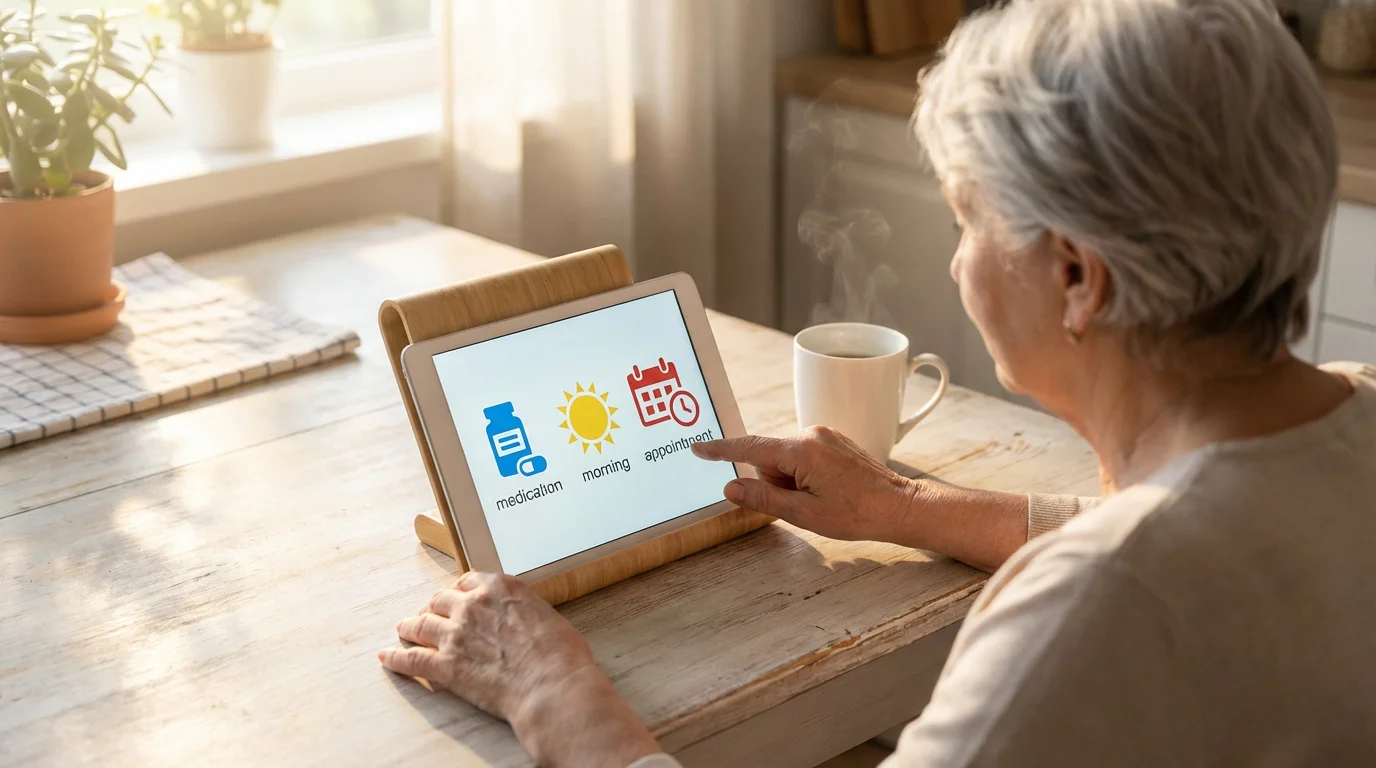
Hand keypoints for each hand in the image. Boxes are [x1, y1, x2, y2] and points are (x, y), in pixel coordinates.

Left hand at [380, 572, 660, 767]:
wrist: (551, 686)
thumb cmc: (561, 655)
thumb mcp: (548, 616)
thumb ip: (525, 611)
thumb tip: (525, 620)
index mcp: (500, 588)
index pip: (469, 580)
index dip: (460, 589)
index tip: (457, 595)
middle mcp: (473, 605)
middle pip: (441, 599)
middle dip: (434, 607)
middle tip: (430, 614)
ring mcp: (455, 635)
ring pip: (420, 624)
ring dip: (410, 626)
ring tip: (403, 629)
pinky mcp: (445, 666)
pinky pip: (412, 660)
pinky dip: (396, 659)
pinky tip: (387, 658)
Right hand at [694, 426, 1033, 570]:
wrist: (900, 508)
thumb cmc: (857, 514)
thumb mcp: (803, 514)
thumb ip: (763, 498)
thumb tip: (731, 486)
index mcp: (801, 450)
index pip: (749, 446)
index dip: (721, 450)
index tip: (699, 447)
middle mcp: (811, 434)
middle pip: (770, 457)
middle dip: (775, 482)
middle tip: (802, 506)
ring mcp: (825, 435)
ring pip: (787, 459)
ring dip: (792, 481)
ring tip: (820, 501)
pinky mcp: (835, 442)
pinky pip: (804, 457)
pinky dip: (804, 476)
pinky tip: (827, 493)